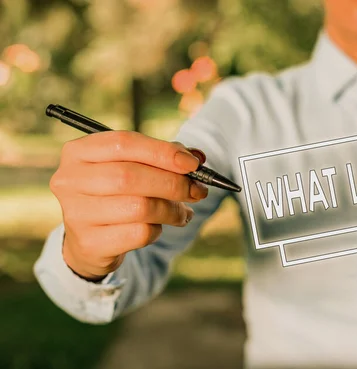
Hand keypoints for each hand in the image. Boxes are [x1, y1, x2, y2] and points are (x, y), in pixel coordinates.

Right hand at [49, 131, 207, 280]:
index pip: (123, 143)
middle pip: (130, 176)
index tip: (193, 164)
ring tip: (182, 212)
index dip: (162, 152)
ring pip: (139, 207)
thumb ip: (164, 158)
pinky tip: (158, 227)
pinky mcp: (89, 242)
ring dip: (171, 210)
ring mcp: (75, 213)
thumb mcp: (134, 168)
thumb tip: (197, 158)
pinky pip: (139, 233)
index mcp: (78, 151)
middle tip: (197, 191)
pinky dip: (158, 229)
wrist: (90, 240)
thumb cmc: (117, 195)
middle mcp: (70, 179)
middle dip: (173, 183)